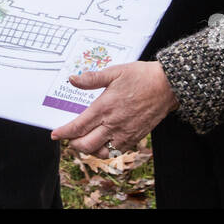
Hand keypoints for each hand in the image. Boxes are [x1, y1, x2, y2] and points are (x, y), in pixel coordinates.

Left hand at [50, 61, 179, 154]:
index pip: (78, 127)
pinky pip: (117, 151)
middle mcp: (113, 124)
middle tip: (69, 138)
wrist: (168, 86)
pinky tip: (104, 142)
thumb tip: (72, 79)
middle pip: (86, 145)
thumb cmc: (141, 76)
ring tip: (86, 141)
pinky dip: (106, 150)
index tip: (55, 134)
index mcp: (105, 107)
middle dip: (74, 144)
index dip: (64, 133)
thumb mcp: (115, 72)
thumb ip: (92, 78)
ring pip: (101, 152)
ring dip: (90, 150)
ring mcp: (125, 133)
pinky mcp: (135, 138)